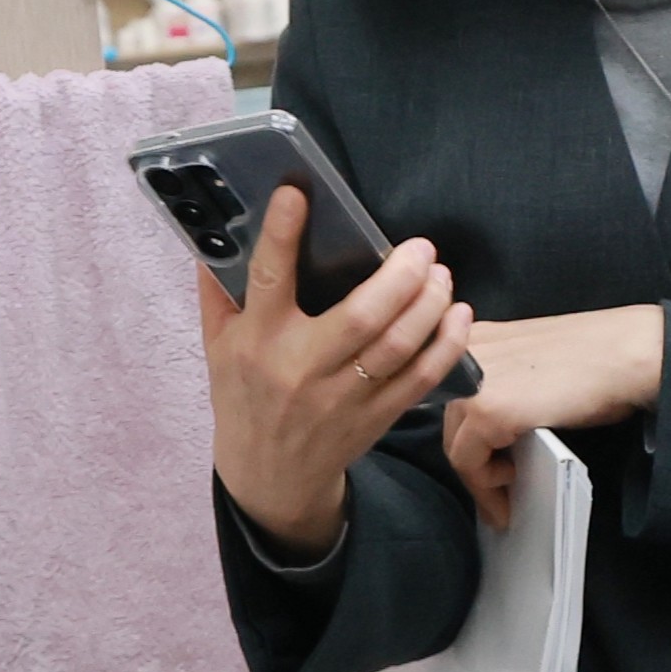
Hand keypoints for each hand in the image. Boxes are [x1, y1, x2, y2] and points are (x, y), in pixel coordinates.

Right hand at [200, 185, 468, 560]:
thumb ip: (217, 292)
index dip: (281, 235)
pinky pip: (420, 378)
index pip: (268, 281)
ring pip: (398, 345)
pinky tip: (458, 314)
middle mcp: (301, 368)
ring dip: (429, 304)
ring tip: (439, 273)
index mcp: (258, 342)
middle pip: (361, 316)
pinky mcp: (376, 416)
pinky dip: (446, 344)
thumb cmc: (243, 398)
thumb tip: (211, 235)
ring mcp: (343, 396)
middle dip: (400, 275)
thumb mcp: (218, 347)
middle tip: (420, 247)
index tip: (297, 193)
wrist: (268, 478)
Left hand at [443, 305, 662, 529]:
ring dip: (481, 478)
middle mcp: (464, 354)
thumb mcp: (532, 360)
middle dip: (474, 460)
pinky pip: (470, 464)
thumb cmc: (597, 356)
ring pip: (456, 447)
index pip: (452, 397)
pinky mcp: (487, 412)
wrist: (628, 352)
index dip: (468, 434)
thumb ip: (504, 381)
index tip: (483, 462)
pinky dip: (487, 487)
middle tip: (497, 488)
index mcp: (476, 337)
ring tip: (506, 497)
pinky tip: (509, 494)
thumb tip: (494, 428)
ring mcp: (472, 383)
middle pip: (451, 423)